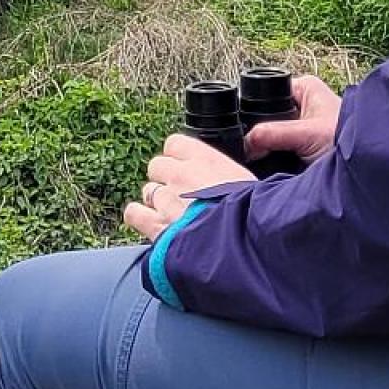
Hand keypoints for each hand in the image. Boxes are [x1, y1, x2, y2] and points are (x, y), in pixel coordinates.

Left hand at [123, 133, 253, 241]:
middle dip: (166, 180)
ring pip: (148, 191)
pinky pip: (134, 214)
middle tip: (183, 196)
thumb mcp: (253, 187)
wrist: (242, 244)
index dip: (179, 157)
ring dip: (158, 202)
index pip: (176, 144)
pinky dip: (140, 218)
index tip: (187, 169)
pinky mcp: (155, 226)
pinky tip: (151, 225)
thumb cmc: (254, 216)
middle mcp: (181, 175)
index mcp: (205, 160)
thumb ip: (233, 180)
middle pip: (158, 166)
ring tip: (173, 216)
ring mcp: (165, 199)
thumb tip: (234, 186)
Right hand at [246, 73, 341, 165]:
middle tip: (258, 151)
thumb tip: (244, 142)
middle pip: (266, 117)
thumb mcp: (306, 134)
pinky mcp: (304, 146)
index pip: (266, 93)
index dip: (254, 112)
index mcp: (304, 87)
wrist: (371, 171)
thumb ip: (271, 134)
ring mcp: (302, 125)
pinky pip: (280, 151)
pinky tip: (274, 168)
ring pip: (271, 135)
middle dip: (260, 134)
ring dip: (269, 149)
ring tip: (269, 160)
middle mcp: (302, 103)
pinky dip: (276, 160)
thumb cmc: (350, 141)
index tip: (246, 132)